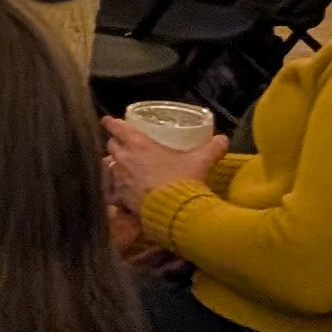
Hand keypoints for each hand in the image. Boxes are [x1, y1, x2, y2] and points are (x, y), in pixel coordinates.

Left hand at [103, 112, 219, 212]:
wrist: (175, 211)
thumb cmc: (184, 180)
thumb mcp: (201, 161)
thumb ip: (212, 148)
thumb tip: (223, 139)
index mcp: (138, 144)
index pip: (116, 127)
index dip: (111, 122)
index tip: (109, 121)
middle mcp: (124, 158)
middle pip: (111, 145)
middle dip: (116, 143)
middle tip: (125, 144)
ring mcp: (120, 177)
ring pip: (111, 164)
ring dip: (117, 163)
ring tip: (128, 166)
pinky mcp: (121, 195)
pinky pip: (115, 186)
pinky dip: (120, 184)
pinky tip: (129, 187)